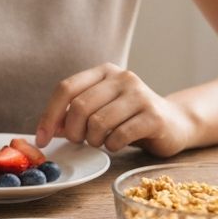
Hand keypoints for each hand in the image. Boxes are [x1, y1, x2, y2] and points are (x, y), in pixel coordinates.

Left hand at [34, 62, 194, 155]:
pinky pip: (119, 135)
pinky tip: (116, 144)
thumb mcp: (100, 109)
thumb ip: (75, 114)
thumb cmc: (129, 118)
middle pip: (80, 107)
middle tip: (80, 141)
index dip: (50, 115)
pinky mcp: (154, 116)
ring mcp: (140, 94)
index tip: (43, 138)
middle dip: (73, 132)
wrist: (174, 123)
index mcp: (104, 72)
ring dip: (93, 140)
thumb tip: (48, 129)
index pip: (66, 88)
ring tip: (101, 142)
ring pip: (98, 122)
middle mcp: (122, 77)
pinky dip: (111, 146)